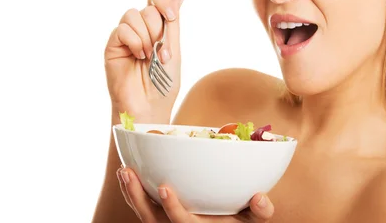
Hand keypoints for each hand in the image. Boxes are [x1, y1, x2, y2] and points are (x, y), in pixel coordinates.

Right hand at [104, 0, 184, 122]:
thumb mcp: (174, 49)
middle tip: (160, 52)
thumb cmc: (163, 83)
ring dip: (146, 36)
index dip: (163, 1)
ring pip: (133, 15)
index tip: (171, 16)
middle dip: (158, 29)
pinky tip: (137, 57)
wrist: (149, 105)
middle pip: (147, 9)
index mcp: (157, 29)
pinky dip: (134, 42)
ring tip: (148, 57)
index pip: (155, 0)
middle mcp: (140, 30)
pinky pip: (122, 29)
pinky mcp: (113, 46)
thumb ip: (173, 22)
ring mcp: (126, 37)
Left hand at [117, 168, 274, 222]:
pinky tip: (129, 172)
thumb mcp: (255, 220)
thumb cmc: (241, 221)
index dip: (172, 208)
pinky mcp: (161, 215)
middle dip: (137, 196)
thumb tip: (260, 197)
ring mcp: (167, 222)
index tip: (165, 187)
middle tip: (128, 171)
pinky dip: (134, 191)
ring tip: (124, 169)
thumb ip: (261, 211)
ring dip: (131, 191)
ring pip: (143, 212)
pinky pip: (143, 206)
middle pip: (151, 219)